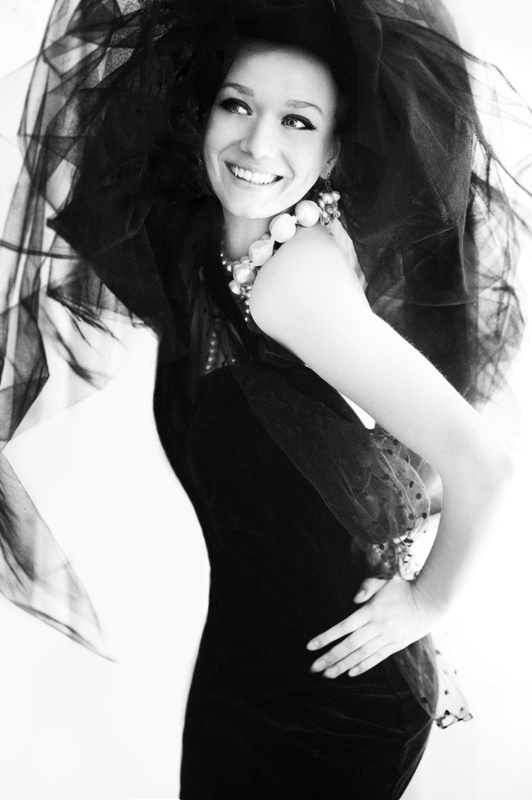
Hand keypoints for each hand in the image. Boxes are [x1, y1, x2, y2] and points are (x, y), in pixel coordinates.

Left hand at [306, 576, 434, 677]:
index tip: (310, 646)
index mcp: (371, 611)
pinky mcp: (395, 645)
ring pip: (361, 656)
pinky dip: (363, 667)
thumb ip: (367, 587)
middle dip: (330, 657)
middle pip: (350, 645)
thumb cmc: (403, 588)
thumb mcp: (385, 580)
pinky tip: (350, 673)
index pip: (344, 626)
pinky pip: (376, 659)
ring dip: (343, 666)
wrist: (430, 602)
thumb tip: (354, 600)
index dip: (326, 637)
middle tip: (313, 667)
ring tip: (327, 675)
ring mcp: (387, 638)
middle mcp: (378, 627)